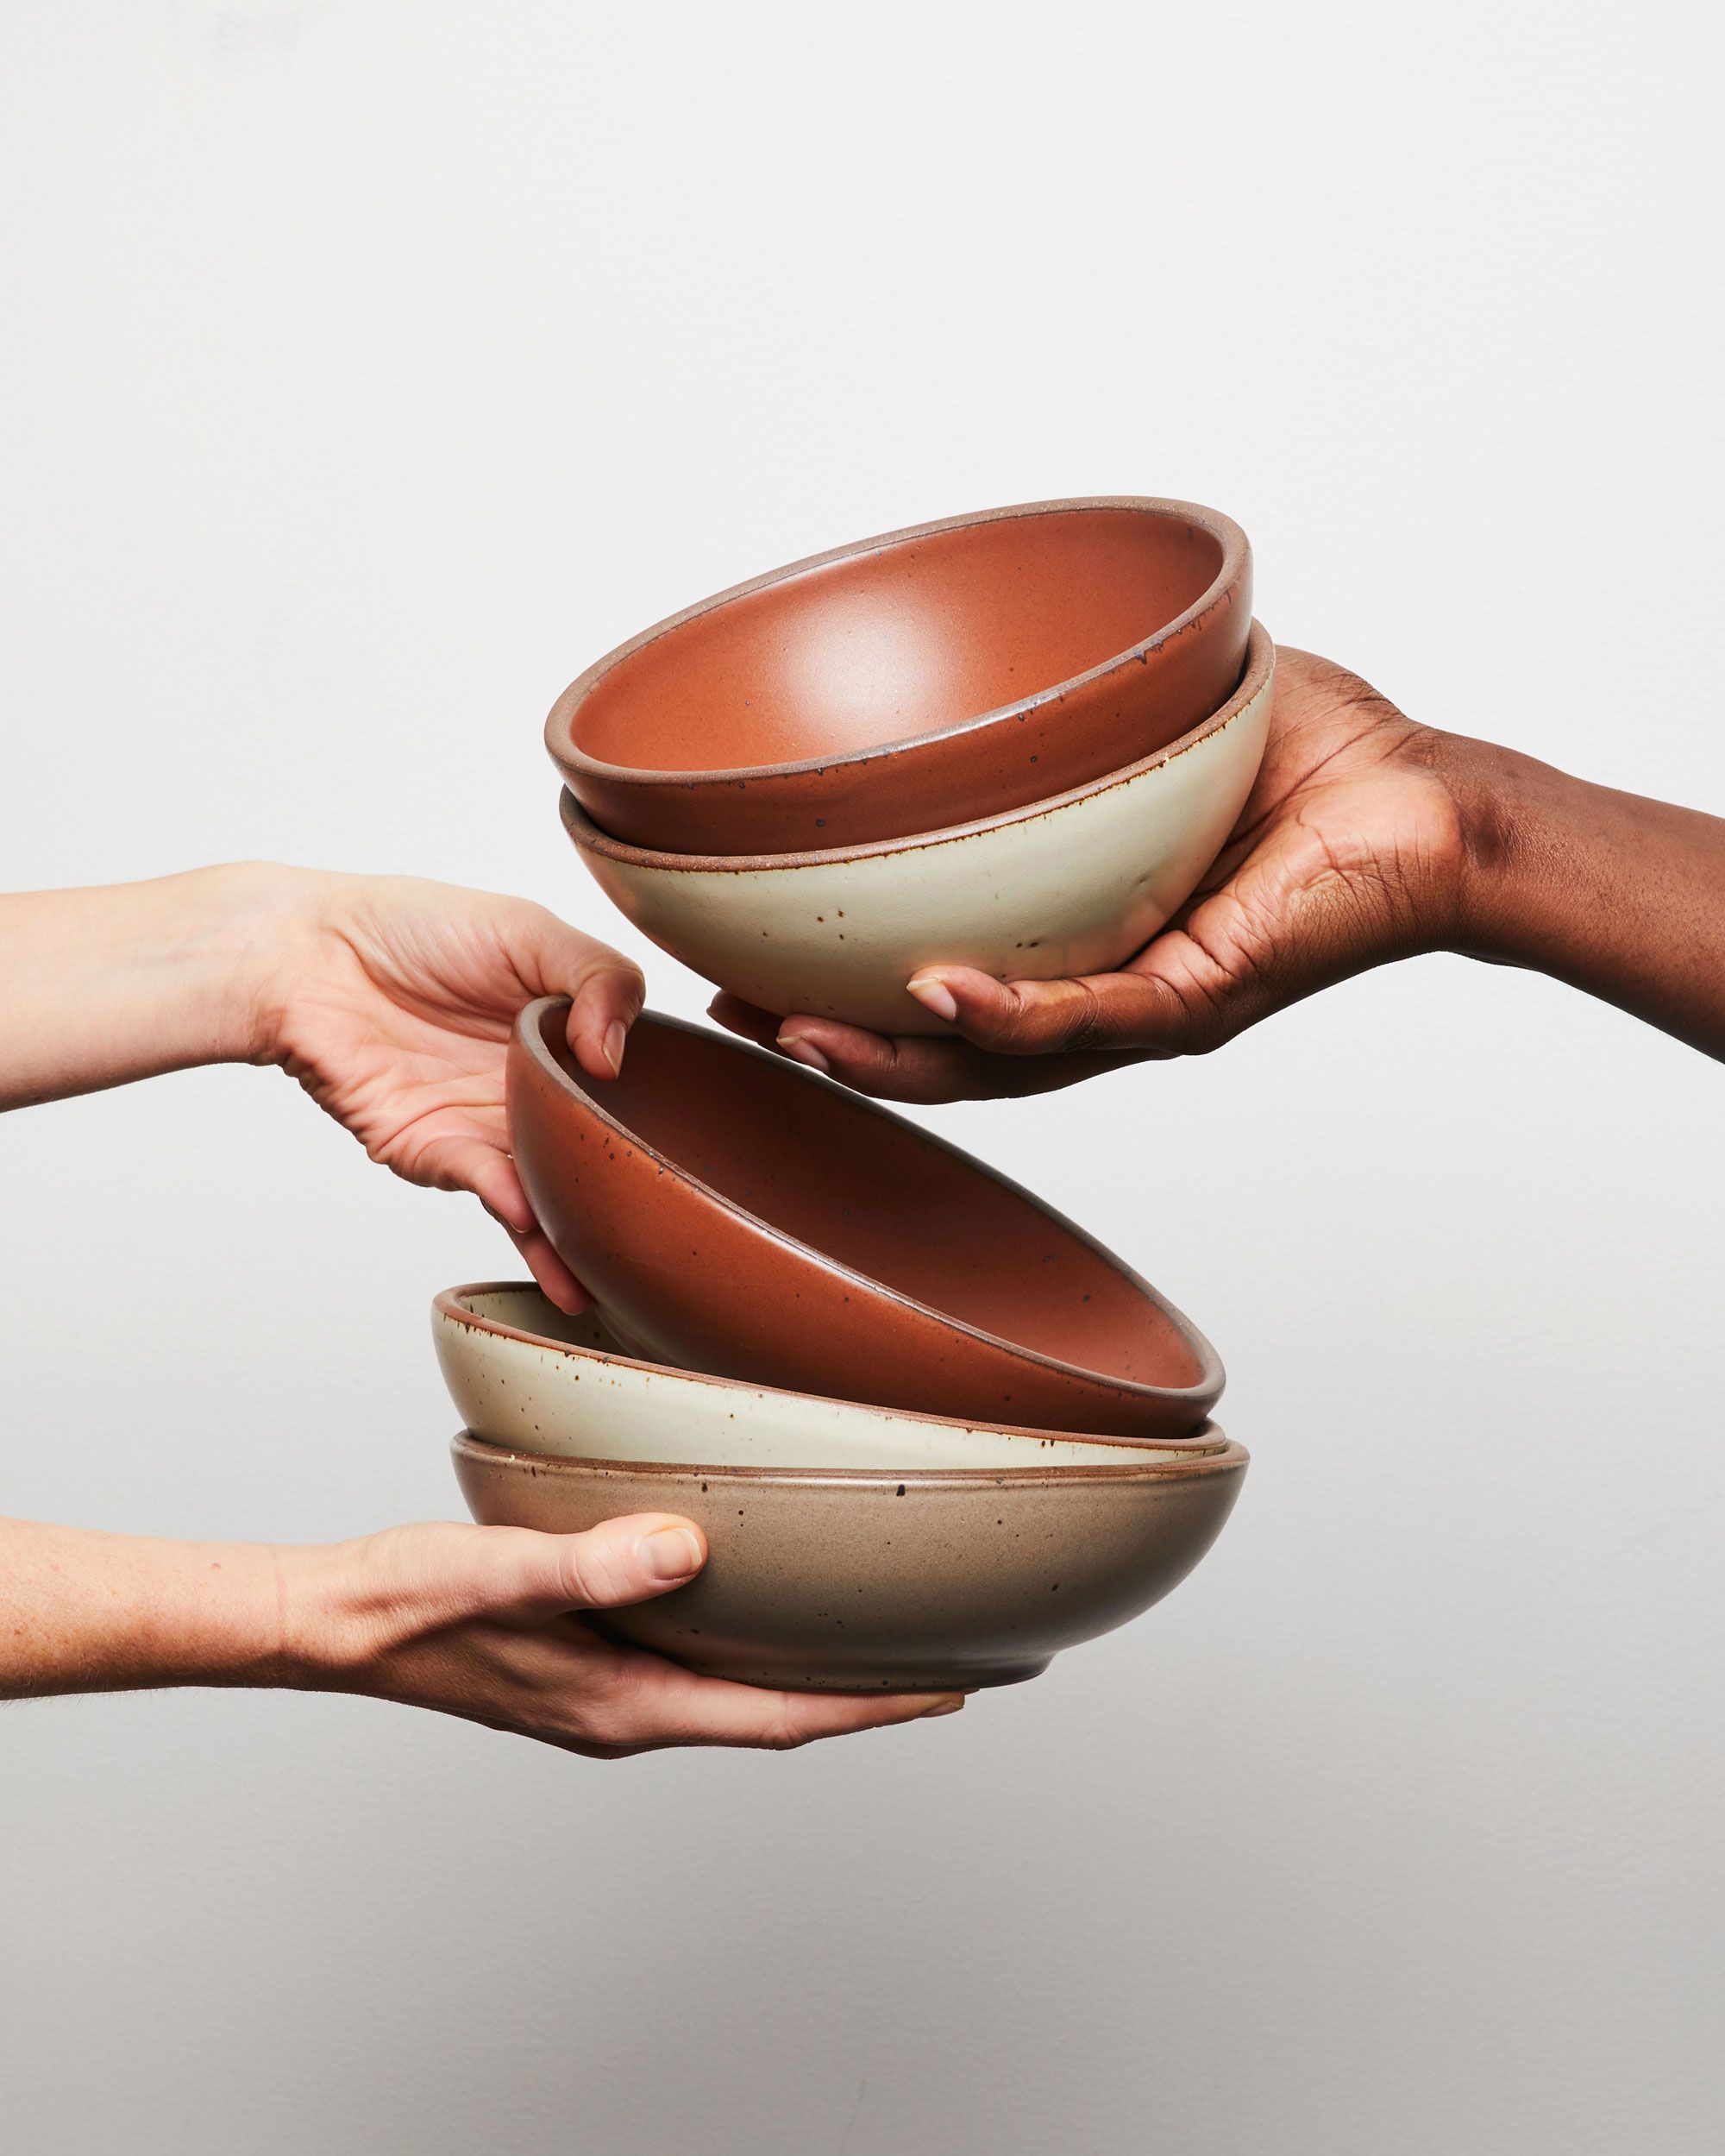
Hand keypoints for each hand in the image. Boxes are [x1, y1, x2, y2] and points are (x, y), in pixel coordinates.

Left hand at [0, 863, 643, 1307]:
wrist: (305, 956)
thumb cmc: (412, 928)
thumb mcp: (528, 929)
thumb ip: (598, 978)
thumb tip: (615, 1057)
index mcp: (565, 1035)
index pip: (632, 1084)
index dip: (666, 1111)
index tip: (707, 1140)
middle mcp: (533, 1090)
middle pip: (598, 1152)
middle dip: (635, 1197)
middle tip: (686, 1227)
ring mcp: (489, 1128)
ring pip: (551, 1189)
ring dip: (583, 1235)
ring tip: (623, 1275)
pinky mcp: (438, 1154)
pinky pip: (492, 1191)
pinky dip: (522, 1212)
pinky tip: (548, 1227)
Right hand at [288, 1515, 963, 1755]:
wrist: (336, 1622)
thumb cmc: (409, 1603)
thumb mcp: (501, 1574)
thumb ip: (592, 1563)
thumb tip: (684, 1549)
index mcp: (624, 1703)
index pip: (779, 1718)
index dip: (871, 1707)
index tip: (953, 1690)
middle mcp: (628, 1708)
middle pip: (774, 1710)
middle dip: (864, 1692)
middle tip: (950, 1658)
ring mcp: (608, 1689)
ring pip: (737, 1686)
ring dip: (809, 1667)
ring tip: (879, 1630)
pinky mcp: (588, 1660)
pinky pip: (697, 1661)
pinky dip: (750, 1642)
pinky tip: (762, 1599)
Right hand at [711, 649, 1474, 1101]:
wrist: (1434, 804)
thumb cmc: (1312, 759)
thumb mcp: (1152, 710)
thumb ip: (1065, 694)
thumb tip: (975, 626)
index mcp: (1076, 935)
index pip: (939, 980)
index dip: (842, 988)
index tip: (745, 970)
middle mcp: (1099, 988)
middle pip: (943, 1045)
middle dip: (833, 1044)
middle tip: (734, 1022)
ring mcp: (1145, 1004)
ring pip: (997, 1060)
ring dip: (891, 1055)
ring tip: (795, 1036)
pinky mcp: (1201, 997)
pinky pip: (1089, 1018)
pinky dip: (1008, 1013)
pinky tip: (934, 992)